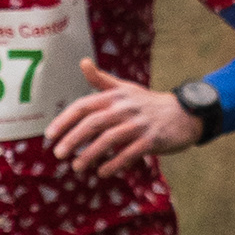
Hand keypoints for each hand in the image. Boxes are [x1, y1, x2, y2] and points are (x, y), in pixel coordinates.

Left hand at [45, 60, 199, 178]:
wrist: (185, 113)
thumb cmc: (147, 103)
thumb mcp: (125, 88)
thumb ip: (101, 80)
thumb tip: (82, 62)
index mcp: (115, 96)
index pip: (84, 106)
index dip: (64, 120)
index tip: (49, 136)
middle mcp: (125, 108)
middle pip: (93, 123)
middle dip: (73, 139)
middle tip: (58, 154)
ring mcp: (139, 124)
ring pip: (109, 139)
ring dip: (90, 155)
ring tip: (76, 167)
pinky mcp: (152, 139)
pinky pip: (130, 153)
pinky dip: (114, 164)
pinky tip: (102, 172)